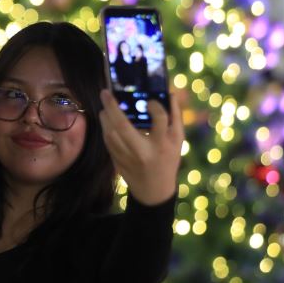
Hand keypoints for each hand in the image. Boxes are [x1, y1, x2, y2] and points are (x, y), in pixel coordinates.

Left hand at [99, 87, 185, 206]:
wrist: (152, 189)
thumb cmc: (168, 160)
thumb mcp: (178, 140)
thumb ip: (175, 116)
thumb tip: (169, 93)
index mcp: (161, 145)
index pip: (160, 121)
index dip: (155, 108)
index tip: (150, 100)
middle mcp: (142, 151)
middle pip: (123, 126)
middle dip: (113, 107)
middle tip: (105, 93)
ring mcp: (126, 157)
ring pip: (110, 133)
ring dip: (106, 117)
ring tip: (106, 104)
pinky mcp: (116, 161)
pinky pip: (107, 141)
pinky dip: (106, 127)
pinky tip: (107, 118)